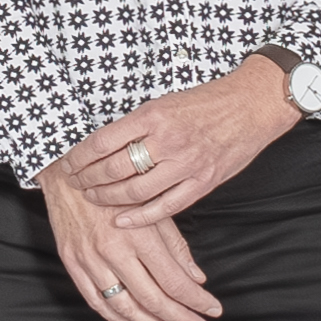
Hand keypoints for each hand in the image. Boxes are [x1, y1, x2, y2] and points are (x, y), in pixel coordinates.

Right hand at [39, 176, 218, 320]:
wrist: (68, 171)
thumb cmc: (116, 185)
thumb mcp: (152, 206)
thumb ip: (175, 245)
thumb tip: (196, 278)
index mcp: (138, 234)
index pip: (174, 280)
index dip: (196, 301)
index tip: (213, 310)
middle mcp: (113, 251)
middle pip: (153, 299)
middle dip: (181, 319)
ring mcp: (90, 260)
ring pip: (125, 306)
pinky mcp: (72, 263)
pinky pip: (96, 301)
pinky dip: (118, 319)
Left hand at [47, 58, 296, 229]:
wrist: (252, 106)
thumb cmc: (207, 101)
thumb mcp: (165, 102)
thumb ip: (136, 124)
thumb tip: (102, 143)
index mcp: (153, 116)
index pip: (103, 141)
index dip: (80, 157)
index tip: (68, 163)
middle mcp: (167, 140)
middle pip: (114, 168)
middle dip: (88, 179)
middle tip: (75, 183)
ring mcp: (186, 164)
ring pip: (135, 190)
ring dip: (108, 198)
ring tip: (93, 198)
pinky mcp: (202, 182)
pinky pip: (165, 207)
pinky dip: (140, 217)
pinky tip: (122, 219)